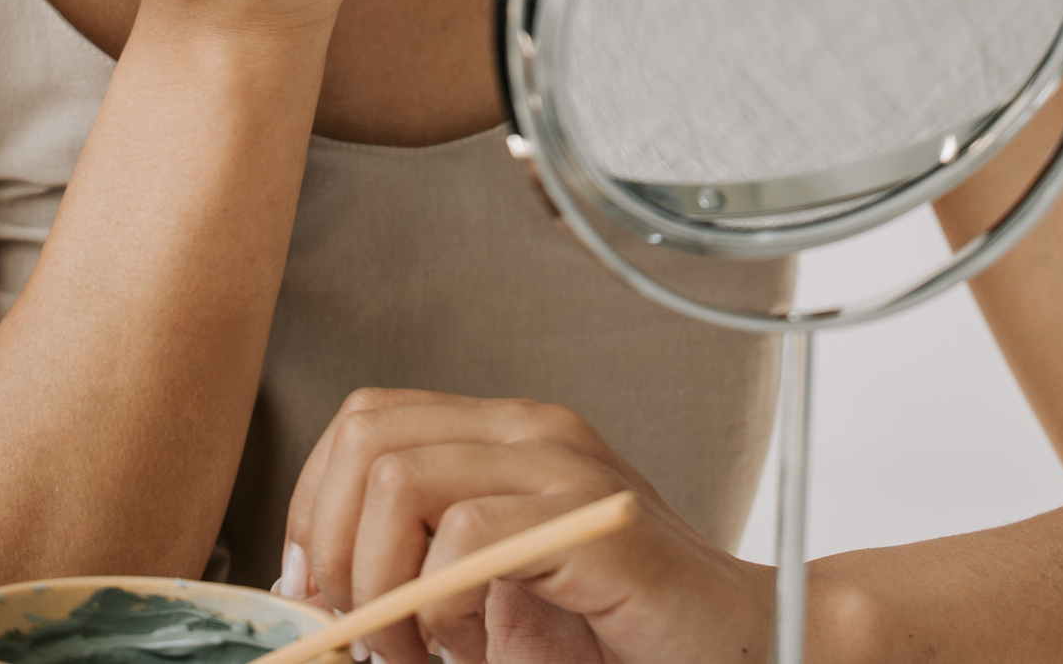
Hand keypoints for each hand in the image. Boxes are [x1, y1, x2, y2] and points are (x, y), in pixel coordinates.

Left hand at [282, 388, 772, 663]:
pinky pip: (469, 536)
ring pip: (402, 477)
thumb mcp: (495, 598)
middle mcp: (533, 431)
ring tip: (421, 652)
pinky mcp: (597, 523)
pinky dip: (440, 604)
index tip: (318, 595)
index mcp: (503, 437)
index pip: (365, 421)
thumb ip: (419, 574)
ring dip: (383, 586)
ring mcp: (568, 467)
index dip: (316, 509)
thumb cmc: (620, 635)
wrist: (749, 646)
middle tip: (364, 633)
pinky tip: (473, 646)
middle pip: (368, 437)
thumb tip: (313, 589)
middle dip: (336, 547)